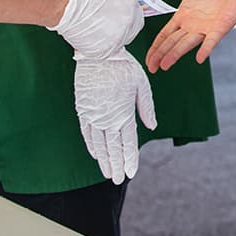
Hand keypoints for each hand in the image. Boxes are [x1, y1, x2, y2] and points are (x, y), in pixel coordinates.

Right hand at [49, 0, 143, 58]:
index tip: (117, 23)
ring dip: (106, 40)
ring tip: (91, 29)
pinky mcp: (104, 51)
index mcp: (132, 8)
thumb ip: (117, 8)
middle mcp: (128, 24)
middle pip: (129, 34)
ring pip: (115, 45)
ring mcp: (117, 39)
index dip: (126, 23)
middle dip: (118, 32)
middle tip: (102, 27)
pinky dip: (96, 46)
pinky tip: (87, 35)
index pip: (136, 22)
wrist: (66, 4)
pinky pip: (103, 51)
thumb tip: (117, 15)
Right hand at [74, 53, 156, 183]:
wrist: (97, 54)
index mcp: (124, 113)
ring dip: (103, 160)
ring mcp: (93, 116)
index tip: (131, 173)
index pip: (128, 143)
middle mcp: (107, 118)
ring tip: (107, 173)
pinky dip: (91, 146)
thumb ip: (146, 107)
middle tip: (118, 180)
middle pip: (112, 148)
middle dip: (116, 166)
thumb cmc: (123, 66)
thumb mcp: (142, 84)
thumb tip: (153, 126)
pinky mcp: (83, 110)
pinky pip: (86, 133)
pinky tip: (95, 155)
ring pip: (98, 144)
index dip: (130, 159)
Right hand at [145, 0, 235, 71]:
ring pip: (186, 44)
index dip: (155, 46)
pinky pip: (210, 42)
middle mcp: (192, 26)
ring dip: (175, 54)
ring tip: (165, 66)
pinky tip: (198, 58)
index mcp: (183, 16)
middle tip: (151, 67)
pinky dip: (205, 49)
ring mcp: (205, 29)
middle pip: (172, 43)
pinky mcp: (219, 29)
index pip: (165, 34)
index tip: (147, 58)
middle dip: (161, 54)